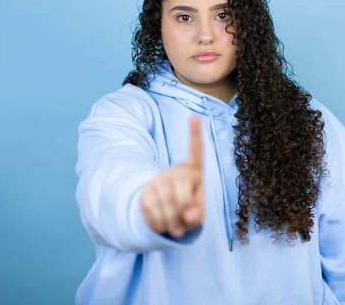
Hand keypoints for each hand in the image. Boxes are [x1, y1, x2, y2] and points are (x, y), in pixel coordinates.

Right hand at [140, 115, 203, 237]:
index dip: (195, 134)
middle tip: (185, 224)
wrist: (165, 216)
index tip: (195, 115)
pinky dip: (160, 224)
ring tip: (176, 228)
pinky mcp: (145, 191)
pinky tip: (163, 224)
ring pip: (166, 203)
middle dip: (184, 212)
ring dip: (172, 222)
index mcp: (193, 171)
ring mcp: (159, 179)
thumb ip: (198, 213)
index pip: (195, 151)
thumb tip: (189, 214)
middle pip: (182, 193)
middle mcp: (175, 171)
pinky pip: (152, 210)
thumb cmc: (189, 210)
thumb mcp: (198, 213)